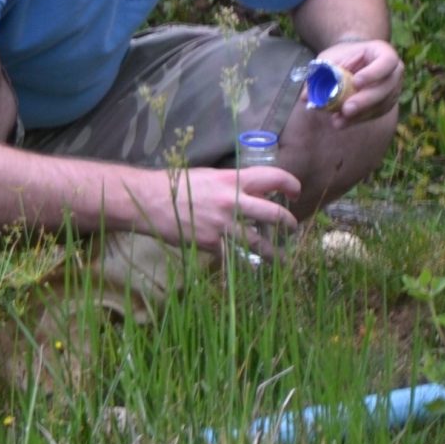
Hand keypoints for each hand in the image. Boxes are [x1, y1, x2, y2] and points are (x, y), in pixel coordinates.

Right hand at [144, 165, 300, 257]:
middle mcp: (233, 202)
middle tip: (293, 229)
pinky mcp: (211, 243)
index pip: (273, 178)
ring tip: (281, 259)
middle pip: (274, 214)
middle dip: (289, 224)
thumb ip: (230, 183)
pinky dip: (237, 261)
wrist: (148, 200)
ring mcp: (223, 225)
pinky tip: (243, 267)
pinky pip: (231, 256)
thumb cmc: (175, 184)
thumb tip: (248, 191)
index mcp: (232, 180)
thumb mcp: (207, 176)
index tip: (295, 193)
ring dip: (274, 253)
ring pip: (258, 243)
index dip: (291, 185)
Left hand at [311, 38, 401, 125]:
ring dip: (360, 115)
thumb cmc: (343, 56)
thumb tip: (306, 97)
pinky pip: (374, 114)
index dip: (374, 73)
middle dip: (365, 100)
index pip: (387, 62)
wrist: (352, 61)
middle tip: (347, 109)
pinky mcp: (385, 104)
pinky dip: (357, 119)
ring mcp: (392, 89)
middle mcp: (394, 72)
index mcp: (383, 52)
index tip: (356, 82)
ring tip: (339, 119)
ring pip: (381, 104)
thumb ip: (320, 74)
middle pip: (386, 88)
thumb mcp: (330, 58)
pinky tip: (341, 123)